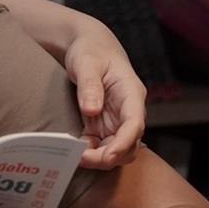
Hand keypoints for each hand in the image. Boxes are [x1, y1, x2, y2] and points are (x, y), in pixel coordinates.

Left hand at [63, 29, 145, 168]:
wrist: (89, 47)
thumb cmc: (91, 51)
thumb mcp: (87, 62)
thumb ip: (90, 85)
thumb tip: (92, 110)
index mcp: (131, 94)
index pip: (135, 123)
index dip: (124, 142)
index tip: (108, 155)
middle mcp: (128, 111)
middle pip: (128, 143)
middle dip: (109, 156)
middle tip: (82, 159)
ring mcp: (116, 120)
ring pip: (116, 149)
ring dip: (99, 158)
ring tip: (75, 158)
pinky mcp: (103, 125)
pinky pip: (101, 146)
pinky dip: (90, 152)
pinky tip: (74, 151)